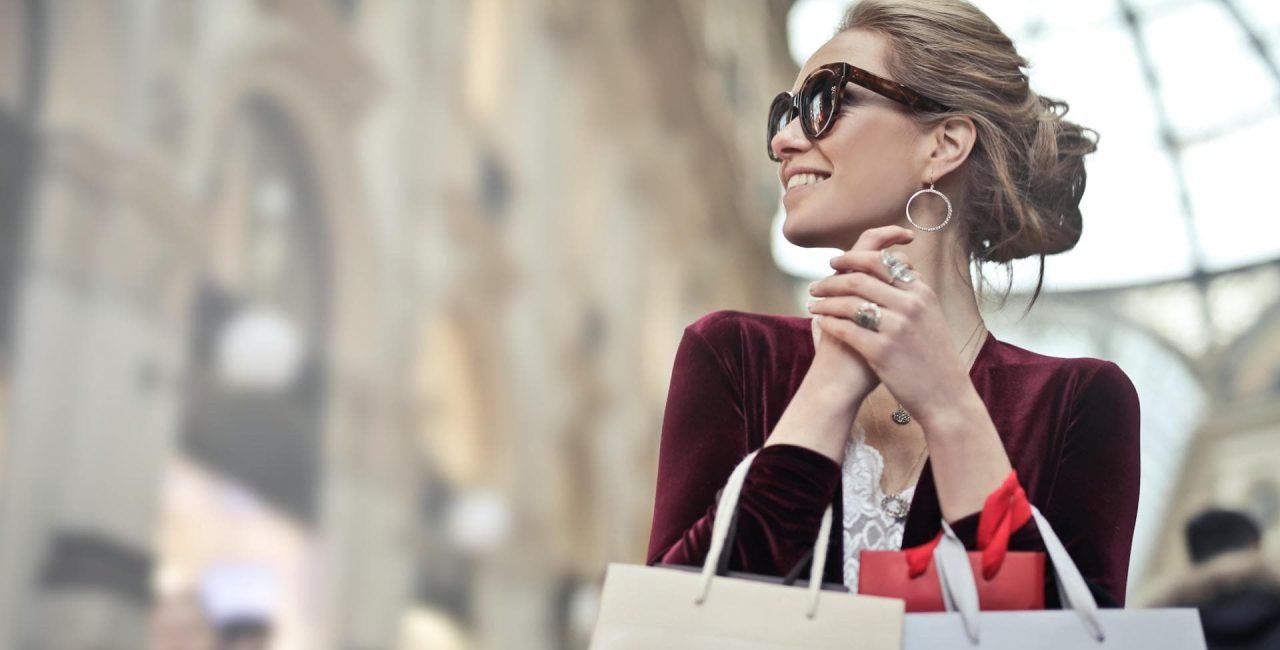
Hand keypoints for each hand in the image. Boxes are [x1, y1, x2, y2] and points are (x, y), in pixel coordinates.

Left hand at [806, 228, 974, 426]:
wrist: (946, 396)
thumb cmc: (934, 357)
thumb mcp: (930, 316)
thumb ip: (909, 293)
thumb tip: (887, 270)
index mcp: (921, 292)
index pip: (880, 261)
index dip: (852, 258)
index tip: (835, 262)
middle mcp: (910, 305)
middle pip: (859, 278)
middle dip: (831, 280)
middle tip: (815, 286)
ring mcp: (896, 327)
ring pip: (849, 303)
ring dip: (825, 302)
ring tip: (813, 306)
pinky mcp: (882, 351)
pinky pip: (846, 330)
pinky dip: (830, 324)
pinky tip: (822, 324)